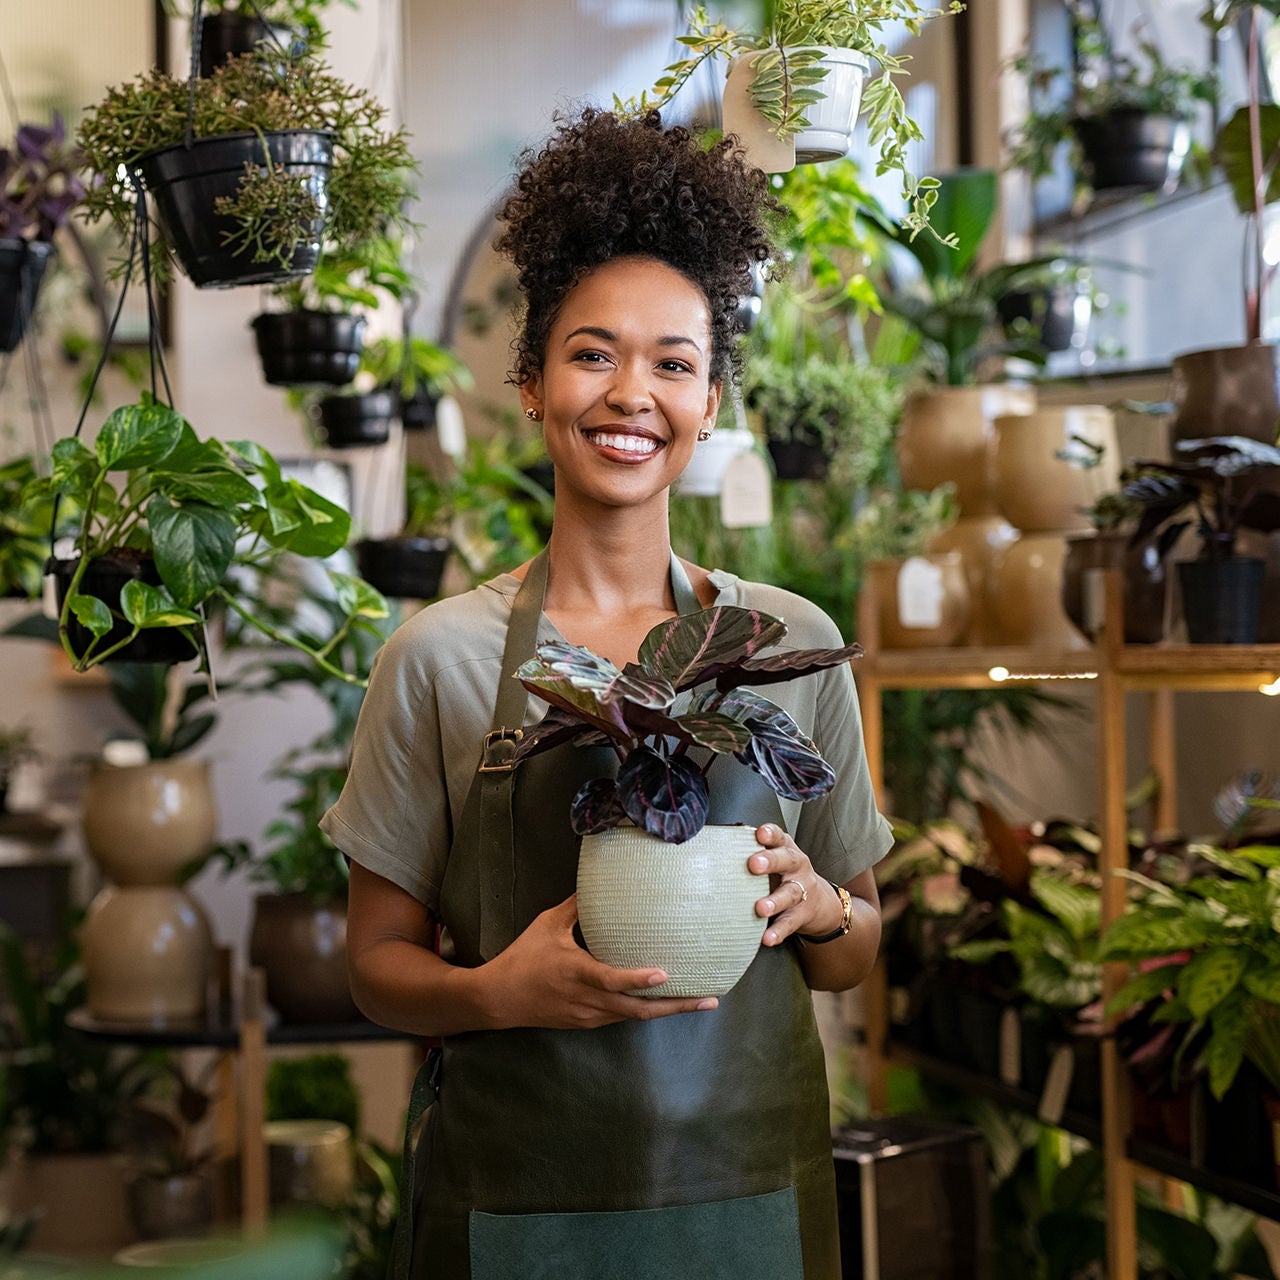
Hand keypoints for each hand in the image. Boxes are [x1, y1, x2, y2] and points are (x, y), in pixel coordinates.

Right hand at [483, 895, 719, 1028]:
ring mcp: (589, 1015)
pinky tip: (663, 1002)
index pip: (612, 980)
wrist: (499, 999)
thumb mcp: (548, 925)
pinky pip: (622, 1016)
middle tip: (709, 999)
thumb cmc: (523, 958)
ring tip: (699, 1000)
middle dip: (676, 1006)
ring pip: (634, 1016)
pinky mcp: (588, 1022)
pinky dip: (645, 1010)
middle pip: (638, 1010)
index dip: (638, 980)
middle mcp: (587, 1000)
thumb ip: (576, 906)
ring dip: (667, 1010)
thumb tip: (599, 883)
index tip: (664, 974)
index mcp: (577, 973)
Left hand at [748, 824, 843, 946]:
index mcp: (786, 848)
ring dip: (774, 901)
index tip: (760, 833)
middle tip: (753, 864)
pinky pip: (790, 922)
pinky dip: (778, 931)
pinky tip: (767, 937)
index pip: (779, 837)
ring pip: (790, 893)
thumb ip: (750, 853)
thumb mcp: (773, 859)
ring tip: (760, 908)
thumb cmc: (783, 875)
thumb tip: (710, 848)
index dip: (770, 834)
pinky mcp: (803, 913)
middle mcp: (797, 866)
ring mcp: (802, 890)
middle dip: (770, 861)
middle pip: (787, 860)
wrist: (818, 902)